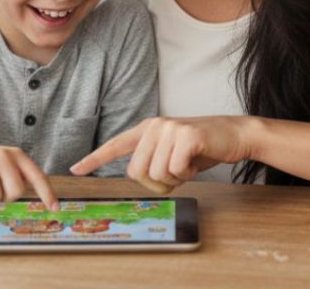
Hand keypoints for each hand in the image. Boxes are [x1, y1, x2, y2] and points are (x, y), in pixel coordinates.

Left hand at [70, 116, 253, 192]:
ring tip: (188, 164)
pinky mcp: (186, 135)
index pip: (114, 145)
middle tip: (176, 174)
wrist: (234, 134)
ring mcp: (169, 129)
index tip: (75, 169)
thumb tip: (139, 178)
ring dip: (175, 179)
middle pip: (136, 172)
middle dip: (156, 183)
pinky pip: (175, 170)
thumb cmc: (201, 149)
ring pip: (156, 174)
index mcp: (146, 129)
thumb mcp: (172, 155)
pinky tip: (196, 161)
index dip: (94, 159)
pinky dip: (187, 174)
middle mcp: (153, 126)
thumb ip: (153, 162)